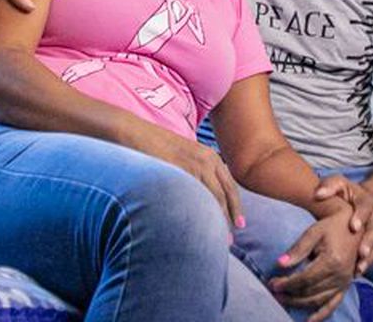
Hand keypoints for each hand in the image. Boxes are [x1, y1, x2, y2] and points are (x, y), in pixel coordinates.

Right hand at [125, 123, 243, 229]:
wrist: (133, 131)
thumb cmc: (153, 145)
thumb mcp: (182, 155)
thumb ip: (194, 171)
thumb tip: (197, 193)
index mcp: (209, 156)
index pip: (229, 186)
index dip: (235, 207)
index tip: (239, 224)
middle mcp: (207, 160)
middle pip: (225, 195)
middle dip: (229, 218)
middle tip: (229, 241)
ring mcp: (194, 165)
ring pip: (213, 199)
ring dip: (215, 220)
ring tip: (214, 240)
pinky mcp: (180, 171)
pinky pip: (194, 198)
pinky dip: (197, 214)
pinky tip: (195, 227)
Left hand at [269, 209, 359, 320]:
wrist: (354, 227)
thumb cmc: (331, 227)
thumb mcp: (313, 233)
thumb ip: (297, 249)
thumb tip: (280, 264)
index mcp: (332, 261)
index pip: (305, 279)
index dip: (288, 283)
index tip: (272, 283)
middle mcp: (340, 275)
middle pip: (311, 292)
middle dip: (290, 294)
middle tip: (273, 292)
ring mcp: (344, 283)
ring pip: (319, 300)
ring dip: (299, 304)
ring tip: (282, 301)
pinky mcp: (346, 286)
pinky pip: (333, 304)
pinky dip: (320, 314)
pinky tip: (308, 321)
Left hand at [314, 175, 372, 273]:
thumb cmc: (350, 192)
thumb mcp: (340, 183)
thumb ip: (329, 186)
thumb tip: (318, 194)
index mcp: (367, 201)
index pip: (365, 208)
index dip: (361, 217)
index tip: (354, 227)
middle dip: (369, 242)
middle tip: (361, 252)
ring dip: (370, 257)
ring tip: (359, 267)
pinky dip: (369, 263)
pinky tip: (358, 271)